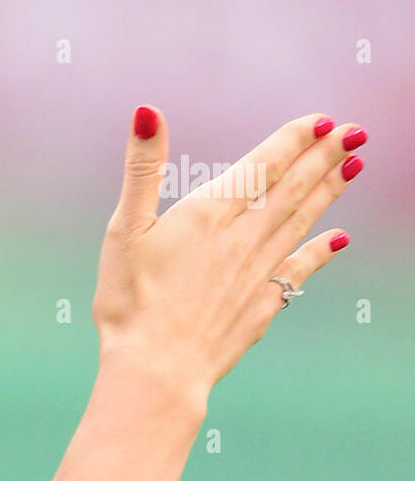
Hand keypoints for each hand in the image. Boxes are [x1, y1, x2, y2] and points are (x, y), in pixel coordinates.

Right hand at [91, 107, 362, 394]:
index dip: (294, 140)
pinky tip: (339, 239)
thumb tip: (148, 111)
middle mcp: (244, 238)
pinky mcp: (260, 305)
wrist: (158, 369)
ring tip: (353, 169)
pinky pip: (298, 269)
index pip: (263, 165)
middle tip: (356, 134)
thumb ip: (141, 168)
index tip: (324, 120)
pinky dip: (320, 251)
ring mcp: (257, 273)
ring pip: (301, 223)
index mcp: (211, 213)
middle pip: (293, 189)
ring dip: (328, 193)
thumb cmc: (132, 300)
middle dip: (325, 158)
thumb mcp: (124, 227)